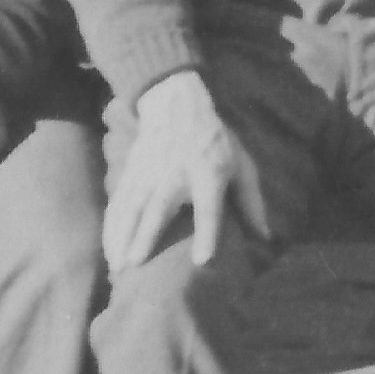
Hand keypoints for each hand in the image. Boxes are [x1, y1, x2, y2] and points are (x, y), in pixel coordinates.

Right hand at [104, 70, 254, 273]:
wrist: (177, 107)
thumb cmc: (215, 143)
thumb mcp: (241, 165)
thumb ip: (251, 202)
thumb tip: (264, 238)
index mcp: (209, 174)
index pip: (209, 208)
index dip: (207, 233)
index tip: (202, 260)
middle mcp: (176, 175)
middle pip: (159, 208)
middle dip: (146, 235)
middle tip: (136, 264)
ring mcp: (149, 174)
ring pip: (131, 208)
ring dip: (122, 236)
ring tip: (117, 266)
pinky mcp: (131, 174)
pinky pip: (118, 204)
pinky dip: (112, 227)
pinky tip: (109, 250)